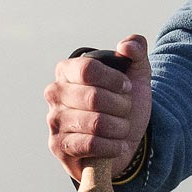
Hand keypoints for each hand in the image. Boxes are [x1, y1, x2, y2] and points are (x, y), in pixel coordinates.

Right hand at [47, 34, 151, 184]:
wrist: (124, 142)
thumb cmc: (124, 106)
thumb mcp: (137, 76)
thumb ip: (137, 51)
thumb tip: (127, 45)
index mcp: (67, 70)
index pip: (88, 68)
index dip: (114, 80)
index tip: (127, 87)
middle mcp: (54, 93)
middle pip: (94, 97)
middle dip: (121, 107)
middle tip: (125, 112)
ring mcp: (54, 120)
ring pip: (96, 123)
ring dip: (119, 128)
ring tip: (121, 129)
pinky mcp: (59, 146)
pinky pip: (90, 144)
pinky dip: (112, 146)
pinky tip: (117, 146)